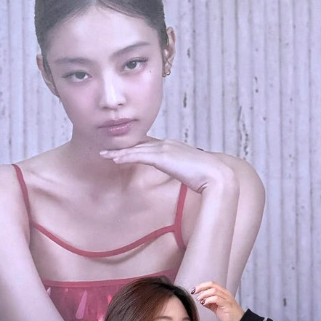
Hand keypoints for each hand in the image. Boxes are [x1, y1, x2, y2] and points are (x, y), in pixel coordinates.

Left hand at [100, 137, 237, 197]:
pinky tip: (114, 159)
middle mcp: (168, 143)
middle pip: (140, 144)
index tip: (124, 150)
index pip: (150, 145)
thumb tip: (179, 177)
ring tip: (104, 154)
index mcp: (174, 146)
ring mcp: (165, 149)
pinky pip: (138, 156)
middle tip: (108, 149)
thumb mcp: (190, 172)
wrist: (216, 176)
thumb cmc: (208, 177)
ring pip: (136, 149)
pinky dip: (124, 156)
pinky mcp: (162, 157)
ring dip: (118, 152)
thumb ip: (181, 171)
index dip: (135, 147)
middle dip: (123, 147)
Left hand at [192, 282, 243, 320]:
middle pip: (212, 285)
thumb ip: (210, 303)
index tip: (194, 290)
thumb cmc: (229, 315)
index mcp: (223, 293)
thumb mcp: (217, 308)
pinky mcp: (227, 304)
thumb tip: (201, 300)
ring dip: (204, 294)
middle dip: (201, 287)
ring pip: (214, 291)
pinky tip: (205, 303)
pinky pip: (217, 299)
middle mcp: (225, 293)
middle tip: (194, 292)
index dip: (202, 285)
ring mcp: (227, 298)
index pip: (211, 284)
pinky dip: (209, 300)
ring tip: (200, 300)